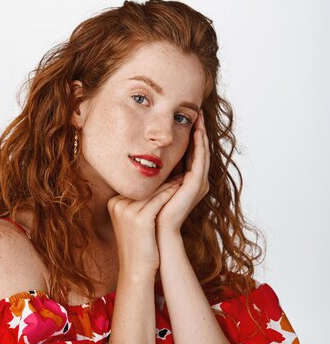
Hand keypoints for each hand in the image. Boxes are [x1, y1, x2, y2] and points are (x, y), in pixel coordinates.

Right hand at [107, 177, 183, 276]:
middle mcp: (117, 205)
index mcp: (113, 203)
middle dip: (163, 180)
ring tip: (184, 177)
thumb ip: (136, 203)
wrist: (136, 268)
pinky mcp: (139, 219)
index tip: (169, 172)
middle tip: (179, 170)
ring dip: (170, 184)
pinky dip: (171, 193)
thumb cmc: (139, 244)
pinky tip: (182, 188)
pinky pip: (158, 201)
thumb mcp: (132, 221)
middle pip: (144, 189)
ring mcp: (126, 211)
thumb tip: (151, 186)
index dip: (154, 181)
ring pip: (153, 193)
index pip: (138, 188)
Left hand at [156, 109, 209, 231]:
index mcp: (186, 182)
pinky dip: (199, 145)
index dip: (190, 137)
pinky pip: (200, 160)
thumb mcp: (151, 186)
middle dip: (198, 131)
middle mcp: (196, 182)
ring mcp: (198, 184)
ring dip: (201, 134)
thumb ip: (153, 174)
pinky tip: (197, 132)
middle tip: (197, 112)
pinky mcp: (196, 185)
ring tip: (198, 117)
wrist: (155, 231)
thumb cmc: (149, 212)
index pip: (191, 154)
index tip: (186, 119)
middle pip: (199, 151)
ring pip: (202, 153)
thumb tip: (140, 159)